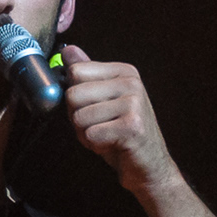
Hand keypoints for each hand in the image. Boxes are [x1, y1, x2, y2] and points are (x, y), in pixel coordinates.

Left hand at [60, 44, 180, 193]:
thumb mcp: (102, 99)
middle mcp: (131, 83)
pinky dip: (95, 145)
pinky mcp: (132, 127)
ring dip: (85, 133)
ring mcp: (134, 103)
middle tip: (98, 125)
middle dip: (77, 117)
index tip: (92, 107)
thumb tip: (68, 50)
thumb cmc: (120, 133)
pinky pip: (91, 134)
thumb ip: (86, 75)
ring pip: (79, 117)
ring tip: (106, 135)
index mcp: (124, 71)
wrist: (148, 166)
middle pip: (73, 94)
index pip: (75, 72)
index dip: (74, 96)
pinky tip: (112, 145)